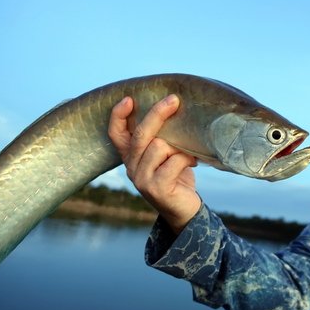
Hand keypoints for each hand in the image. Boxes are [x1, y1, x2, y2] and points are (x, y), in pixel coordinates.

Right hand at [108, 94, 201, 233]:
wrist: (184, 210)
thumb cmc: (176, 176)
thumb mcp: (165, 155)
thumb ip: (161, 139)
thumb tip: (173, 109)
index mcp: (130, 157)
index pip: (116, 134)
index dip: (118, 115)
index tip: (128, 99)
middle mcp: (131, 167)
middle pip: (141, 134)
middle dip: (157, 113)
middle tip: (174, 100)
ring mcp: (142, 179)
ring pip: (159, 146)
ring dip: (179, 145)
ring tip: (188, 151)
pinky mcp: (157, 188)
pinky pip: (173, 162)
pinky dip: (186, 158)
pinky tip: (193, 162)